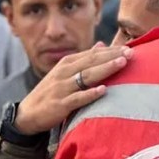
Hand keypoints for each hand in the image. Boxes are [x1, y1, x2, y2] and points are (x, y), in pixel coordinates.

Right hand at [14, 44, 131, 135]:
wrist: (28, 113)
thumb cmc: (51, 93)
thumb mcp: (64, 72)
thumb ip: (84, 60)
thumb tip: (102, 45)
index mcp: (66, 64)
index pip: (92, 54)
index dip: (110, 51)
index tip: (128, 47)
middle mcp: (64, 73)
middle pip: (91, 62)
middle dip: (111, 56)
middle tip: (130, 53)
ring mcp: (62, 88)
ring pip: (86, 76)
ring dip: (104, 69)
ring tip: (121, 63)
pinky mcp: (60, 105)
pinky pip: (77, 99)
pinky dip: (90, 94)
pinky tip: (103, 90)